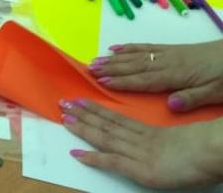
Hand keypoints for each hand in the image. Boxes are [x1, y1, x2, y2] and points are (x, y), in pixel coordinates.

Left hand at [60, 98, 222, 188]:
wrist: (216, 151)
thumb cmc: (211, 149)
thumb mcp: (185, 141)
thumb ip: (169, 140)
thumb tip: (162, 141)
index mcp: (153, 133)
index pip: (119, 119)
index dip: (98, 110)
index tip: (81, 100)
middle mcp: (142, 141)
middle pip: (107, 125)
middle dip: (84, 114)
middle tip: (63, 103)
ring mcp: (140, 154)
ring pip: (105, 138)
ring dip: (83, 128)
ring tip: (64, 118)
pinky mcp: (142, 170)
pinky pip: (113, 162)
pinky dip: (93, 158)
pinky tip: (76, 153)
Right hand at [89, 42, 222, 110]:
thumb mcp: (215, 93)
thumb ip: (193, 98)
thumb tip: (170, 104)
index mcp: (176, 76)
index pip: (144, 80)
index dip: (123, 81)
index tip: (103, 82)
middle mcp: (166, 63)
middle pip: (134, 66)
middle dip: (111, 68)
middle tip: (89, 70)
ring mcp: (167, 54)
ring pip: (135, 56)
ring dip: (114, 59)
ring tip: (95, 60)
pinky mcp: (171, 49)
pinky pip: (145, 47)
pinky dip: (129, 48)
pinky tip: (116, 48)